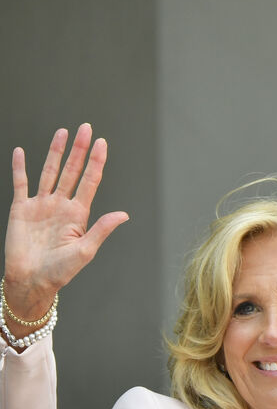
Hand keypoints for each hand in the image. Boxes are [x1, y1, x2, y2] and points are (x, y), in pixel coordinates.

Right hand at [5, 124, 127, 320]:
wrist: (31, 281)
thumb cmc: (60, 272)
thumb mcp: (85, 251)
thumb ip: (101, 229)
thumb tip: (124, 214)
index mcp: (78, 214)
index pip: (90, 181)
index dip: (96, 162)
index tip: (103, 143)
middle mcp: (61, 205)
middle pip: (71, 170)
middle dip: (79, 150)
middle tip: (86, 128)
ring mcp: (41, 205)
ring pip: (49, 172)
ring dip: (54, 152)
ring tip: (62, 132)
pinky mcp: (21, 209)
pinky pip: (20, 183)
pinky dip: (20, 167)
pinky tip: (20, 151)